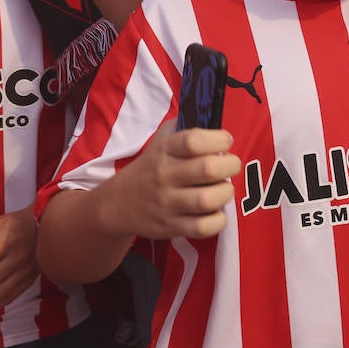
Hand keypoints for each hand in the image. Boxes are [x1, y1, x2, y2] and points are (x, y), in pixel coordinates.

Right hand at [102, 126, 239, 240]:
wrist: (117, 203)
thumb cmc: (150, 167)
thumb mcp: (160, 141)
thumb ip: (184, 128)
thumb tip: (213, 120)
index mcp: (164, 150)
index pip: (193, 140)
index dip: (218, 139)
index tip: (226, 141)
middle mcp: (165, 176)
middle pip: (207, 169)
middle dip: (230, 165)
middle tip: (231, 165)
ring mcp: (167, 204)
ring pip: (207, 199)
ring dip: (226, 192)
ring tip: (224, 188)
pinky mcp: (171, 227)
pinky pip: (202, 227)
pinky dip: (218, 220)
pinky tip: (216, 211)